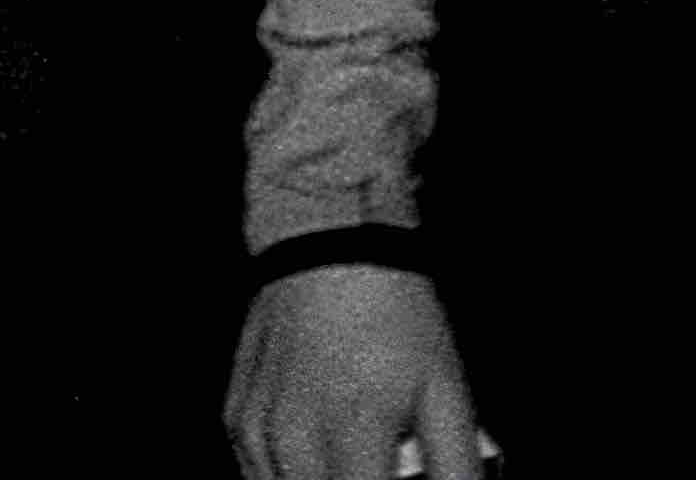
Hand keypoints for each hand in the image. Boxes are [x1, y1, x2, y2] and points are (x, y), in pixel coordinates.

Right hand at [229, 259, 482, 478]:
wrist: (328, 239)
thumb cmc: (390, 310)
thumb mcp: (447, 389)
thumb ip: (458, 465)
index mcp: (353, 430)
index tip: (402, 473)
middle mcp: (295, 437)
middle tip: (386, 460)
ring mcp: (258, 430)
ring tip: (358, 451)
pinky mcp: (237, 420)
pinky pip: (263, 475)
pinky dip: (294, 475)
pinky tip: (323, 450)